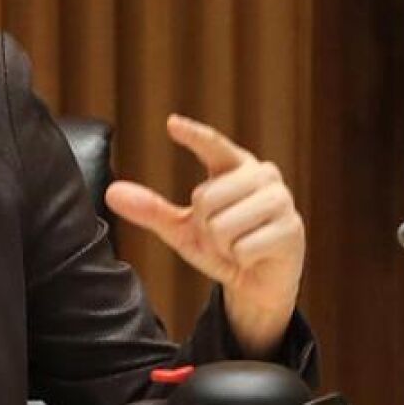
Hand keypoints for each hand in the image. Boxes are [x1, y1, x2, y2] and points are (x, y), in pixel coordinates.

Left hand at [104, 114, 305, 358]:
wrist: (257, 281)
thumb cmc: (222, 246)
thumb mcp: (181, 228)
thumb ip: (151, 209)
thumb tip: (111, 192)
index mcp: (234, 167)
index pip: (213, 146)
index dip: (194, 135)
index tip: (171, 123)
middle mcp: (262, 175)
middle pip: (206, 198)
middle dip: (205, 227)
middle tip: (221, 236)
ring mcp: (281, 200)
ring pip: (224, 225)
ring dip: (223, 245)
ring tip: (237, 245)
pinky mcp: (292, 229)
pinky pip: (243, 247)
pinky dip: (240, 259)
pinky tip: (254, 256)